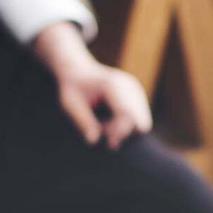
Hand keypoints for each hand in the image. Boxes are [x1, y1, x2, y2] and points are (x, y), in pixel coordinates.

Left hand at [32, 23, 151, 149]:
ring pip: (140, 120)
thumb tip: (93, 140)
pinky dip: (126, 125)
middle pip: (137, 119)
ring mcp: (136, 89)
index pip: (127, 114)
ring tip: (104, 128)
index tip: (107, 141)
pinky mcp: (137, 95)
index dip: (119, 131)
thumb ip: (83, 121)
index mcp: (113, 85)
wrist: (78, 71)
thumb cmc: (74, 88)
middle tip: (108, 141)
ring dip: (124, 129)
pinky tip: (110, 122)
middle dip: (123, 132)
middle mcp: (129, 85)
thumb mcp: (71, 104)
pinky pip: (138, 118)